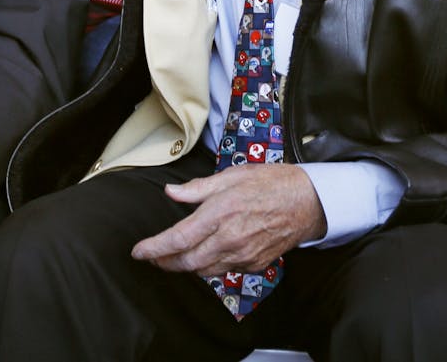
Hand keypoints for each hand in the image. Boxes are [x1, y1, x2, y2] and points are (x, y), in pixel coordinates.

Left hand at [131, 164, 326, 275]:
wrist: (307, 202)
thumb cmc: (271, 183)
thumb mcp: (231, 176)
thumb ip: (198, 189)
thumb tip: (171, 192)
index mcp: (220, 213)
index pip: (178, 239)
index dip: (154, 248)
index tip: (139, 252)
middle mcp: (229, 239)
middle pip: (186, 262)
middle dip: (164, 262)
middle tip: (152, 257)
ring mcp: (243, 255)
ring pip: (203, 270)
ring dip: (184, 266)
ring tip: (174, 257)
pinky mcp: (254, 265)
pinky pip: (223, 271)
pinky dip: (209, 265)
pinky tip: (206, 254)